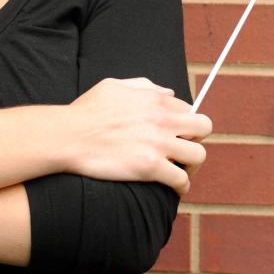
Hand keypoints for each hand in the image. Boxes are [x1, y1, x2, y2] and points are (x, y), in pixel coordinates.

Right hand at [64, 77, 211, 195]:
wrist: (68, 135)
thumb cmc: (87, 110)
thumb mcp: (115, 85)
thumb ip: (145, 86)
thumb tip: (169, 92)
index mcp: (156, 99)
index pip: (189, 108)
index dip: (184, 122)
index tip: (176, 133)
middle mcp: (162, 119)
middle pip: (204, 127)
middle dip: (197, 139)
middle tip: (184, 150)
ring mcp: (158, 143)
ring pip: (199, 155)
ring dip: (192, 165)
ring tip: (182, 170)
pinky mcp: (150, 167)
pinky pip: (180, 179)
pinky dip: (180, 186)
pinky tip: (173, 188)